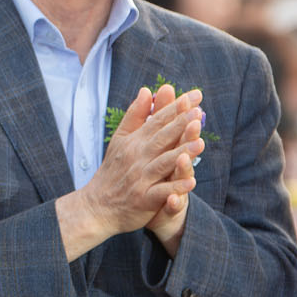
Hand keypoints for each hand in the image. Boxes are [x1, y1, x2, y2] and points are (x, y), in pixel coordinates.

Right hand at [59, 85, 202, 258]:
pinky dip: (175, 188)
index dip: (176, 108)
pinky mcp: (143, 199)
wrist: (96, 206)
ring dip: (181, 154)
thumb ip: (135, 115)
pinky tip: (191, 182)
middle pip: (162, 138)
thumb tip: (146, 90)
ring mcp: (140, 178)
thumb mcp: (120, 139)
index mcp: (135, 142)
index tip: (195, 95)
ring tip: (199, 143)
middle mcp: (138, 157)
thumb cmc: (112, 171)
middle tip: (199, 112)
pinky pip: (161, 192)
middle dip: (181, 125)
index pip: (158, 121)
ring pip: (163, 163)